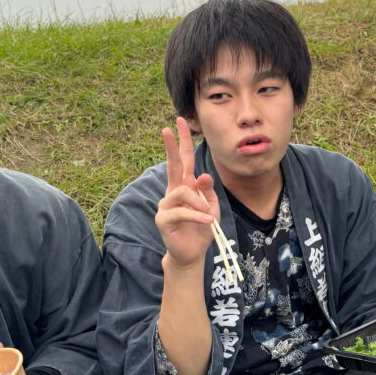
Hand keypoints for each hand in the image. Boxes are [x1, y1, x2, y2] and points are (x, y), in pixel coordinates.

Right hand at [155, 117, 218, 268]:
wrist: (193, 253)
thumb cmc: (201, 228)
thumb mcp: (211, 207)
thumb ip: (207, 191)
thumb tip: (204, 174)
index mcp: (185, 186)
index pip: (183, 160)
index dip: (182, 141)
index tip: (179, 121)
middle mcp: (173, 192)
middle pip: (172, 165)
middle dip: (170, 146)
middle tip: (167, 129)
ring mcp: (166, 204)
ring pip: (183, 192)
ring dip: (199, 203)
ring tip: (208, 215)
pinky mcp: (163, 219)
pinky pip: (182, 211)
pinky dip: (197, 215)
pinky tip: (207, 221)